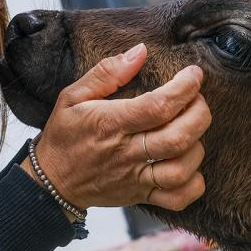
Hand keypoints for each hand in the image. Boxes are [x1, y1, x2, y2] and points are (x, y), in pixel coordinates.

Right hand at [25, 43, 210, 212]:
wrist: (51, 182)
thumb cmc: (64, 135)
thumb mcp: (72, 96)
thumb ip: (106, 72)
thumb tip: (140, 52)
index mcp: (110, 124)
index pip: (158, 107)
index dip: (184, 89)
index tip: (194, 74)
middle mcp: (126, 153)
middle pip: (177, 138)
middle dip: (199, 114)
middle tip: (197, 99)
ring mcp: (135, 178)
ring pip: (180, 170)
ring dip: (197, 147)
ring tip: (192, 130)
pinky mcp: (140, 196)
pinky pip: (177, 199)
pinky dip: (193, 184)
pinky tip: (190, 165)